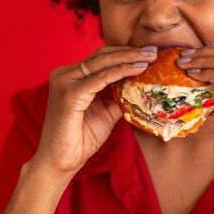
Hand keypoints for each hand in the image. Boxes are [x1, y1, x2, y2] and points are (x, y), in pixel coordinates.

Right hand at [32, 45, 157, 176]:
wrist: (60, 162)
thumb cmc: (80, 139)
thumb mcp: (106, 112)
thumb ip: (118, 96)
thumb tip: (141, 85)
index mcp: (70, 76)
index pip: (101, 57)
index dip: (125, 53)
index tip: (148, 53)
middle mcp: (64, 75)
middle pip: (102, 55)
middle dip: (130, 52)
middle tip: (153, 51)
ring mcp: (64, 82)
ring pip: (102, 62)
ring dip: (128, 58)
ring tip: (149, 57)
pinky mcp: (69, 94)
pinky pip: (100, 78)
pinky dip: (121, 72)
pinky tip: (137, 69)